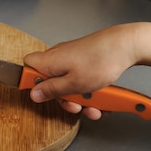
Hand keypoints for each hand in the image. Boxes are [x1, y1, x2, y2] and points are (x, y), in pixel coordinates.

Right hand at [24, 24, 139, 119]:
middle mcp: (56, 57)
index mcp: (48, 61)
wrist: (124, 46)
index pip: (27, 68)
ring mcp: (70, 58)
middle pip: (49, 81)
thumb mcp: (73, 84)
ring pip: (67, 82)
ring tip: (95, 105)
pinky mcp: (82, 60)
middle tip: (76, 105)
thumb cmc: (100, 61)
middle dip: (63, 97)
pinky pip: (79, 78)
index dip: (30, 82)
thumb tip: (33, 94)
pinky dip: (88, 89)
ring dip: (80, 97)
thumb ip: (51, 90)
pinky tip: (101, 97)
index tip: (42, 94)